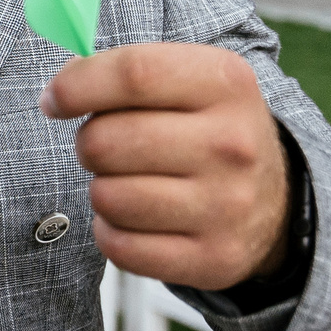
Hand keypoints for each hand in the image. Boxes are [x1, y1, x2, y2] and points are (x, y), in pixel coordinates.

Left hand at [42, 44, 291, 290]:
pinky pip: (120, 247)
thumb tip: (61, 89)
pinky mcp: (213, 258)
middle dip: (88, 143)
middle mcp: (232, 144)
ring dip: (102, 190)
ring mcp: (226, 206)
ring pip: (107, 197)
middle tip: (107, 147)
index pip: (133, 74)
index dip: (76, 85)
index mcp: (226, 83)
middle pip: (106, 141)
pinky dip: (111, 233)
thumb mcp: (190, 80)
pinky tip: (135, 219)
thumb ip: (127, 72)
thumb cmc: (208, 130)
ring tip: (129, 182)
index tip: (55, 100)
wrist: (275, 202)